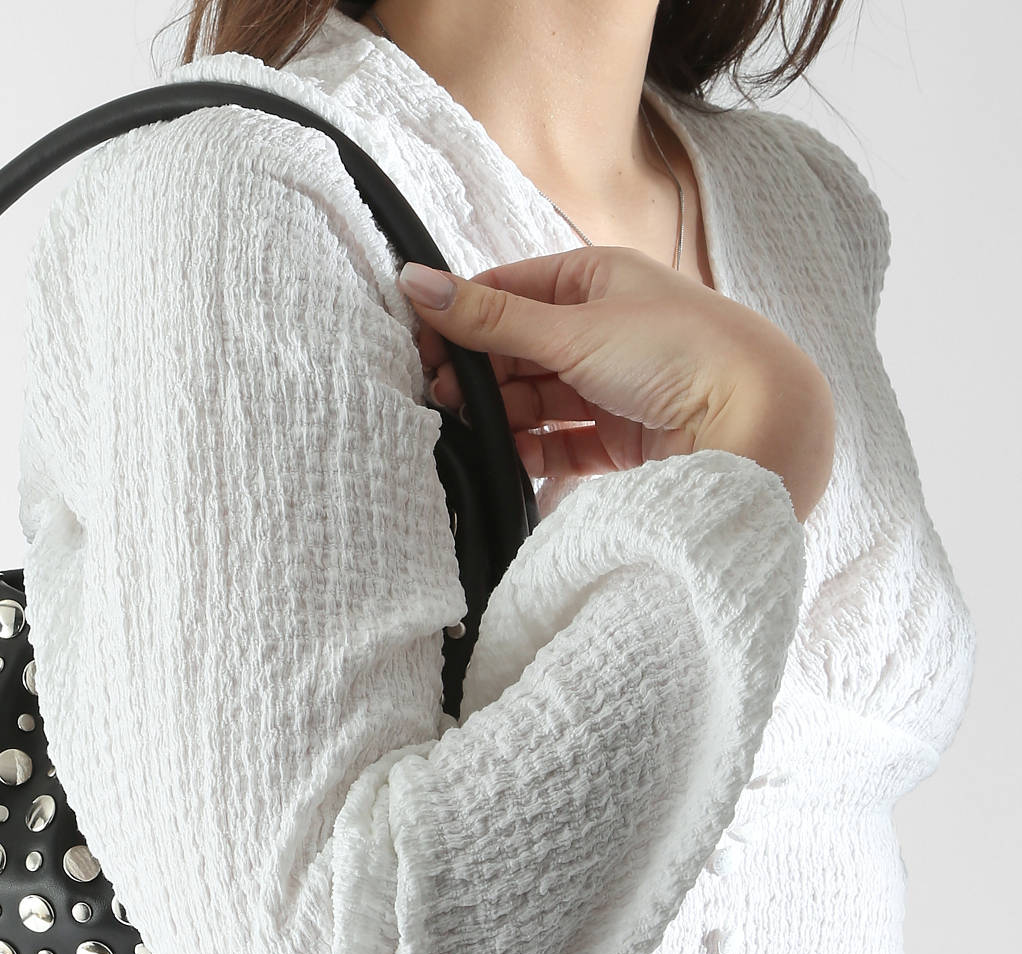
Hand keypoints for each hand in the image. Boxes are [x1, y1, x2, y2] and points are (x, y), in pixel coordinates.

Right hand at [399, 245, 834, 522]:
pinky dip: (531, 452)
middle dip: (480, 375)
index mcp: (599, 280)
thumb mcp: (573, 326)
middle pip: (520, 350)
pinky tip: (505, 459)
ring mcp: (614, 387)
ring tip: (468, 432)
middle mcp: (607, 329)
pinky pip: (561, 443)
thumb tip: (414, 281)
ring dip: (501, 416)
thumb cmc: (678, 351)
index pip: (511, 292)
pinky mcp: (623, 440)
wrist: (755, 422)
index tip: (421, 348)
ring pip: (537, 400)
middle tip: (441, 398)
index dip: (463, 317)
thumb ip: (489, 317)